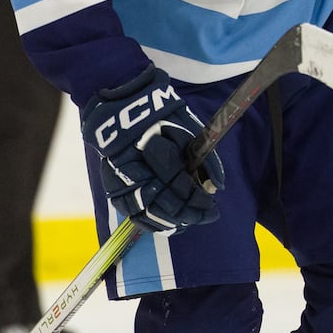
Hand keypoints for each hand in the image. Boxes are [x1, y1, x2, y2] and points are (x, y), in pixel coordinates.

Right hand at [79, 68, 225, 233]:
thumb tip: (218, 187)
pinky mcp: (113, 186)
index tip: (214, 207)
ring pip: (147, 213)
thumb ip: (205, 158)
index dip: (198, 200)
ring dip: (170, 221)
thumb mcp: (188, 129)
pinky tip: (167, 225)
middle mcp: (139, 167)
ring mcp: (122, 179)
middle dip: (189, 213)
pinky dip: (149, 223)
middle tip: (207, 216)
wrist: (125, 108)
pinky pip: (130, 213)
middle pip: (165, 202)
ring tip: (188, 222)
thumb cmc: (162, 117)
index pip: (180, 185)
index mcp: (158, 151)